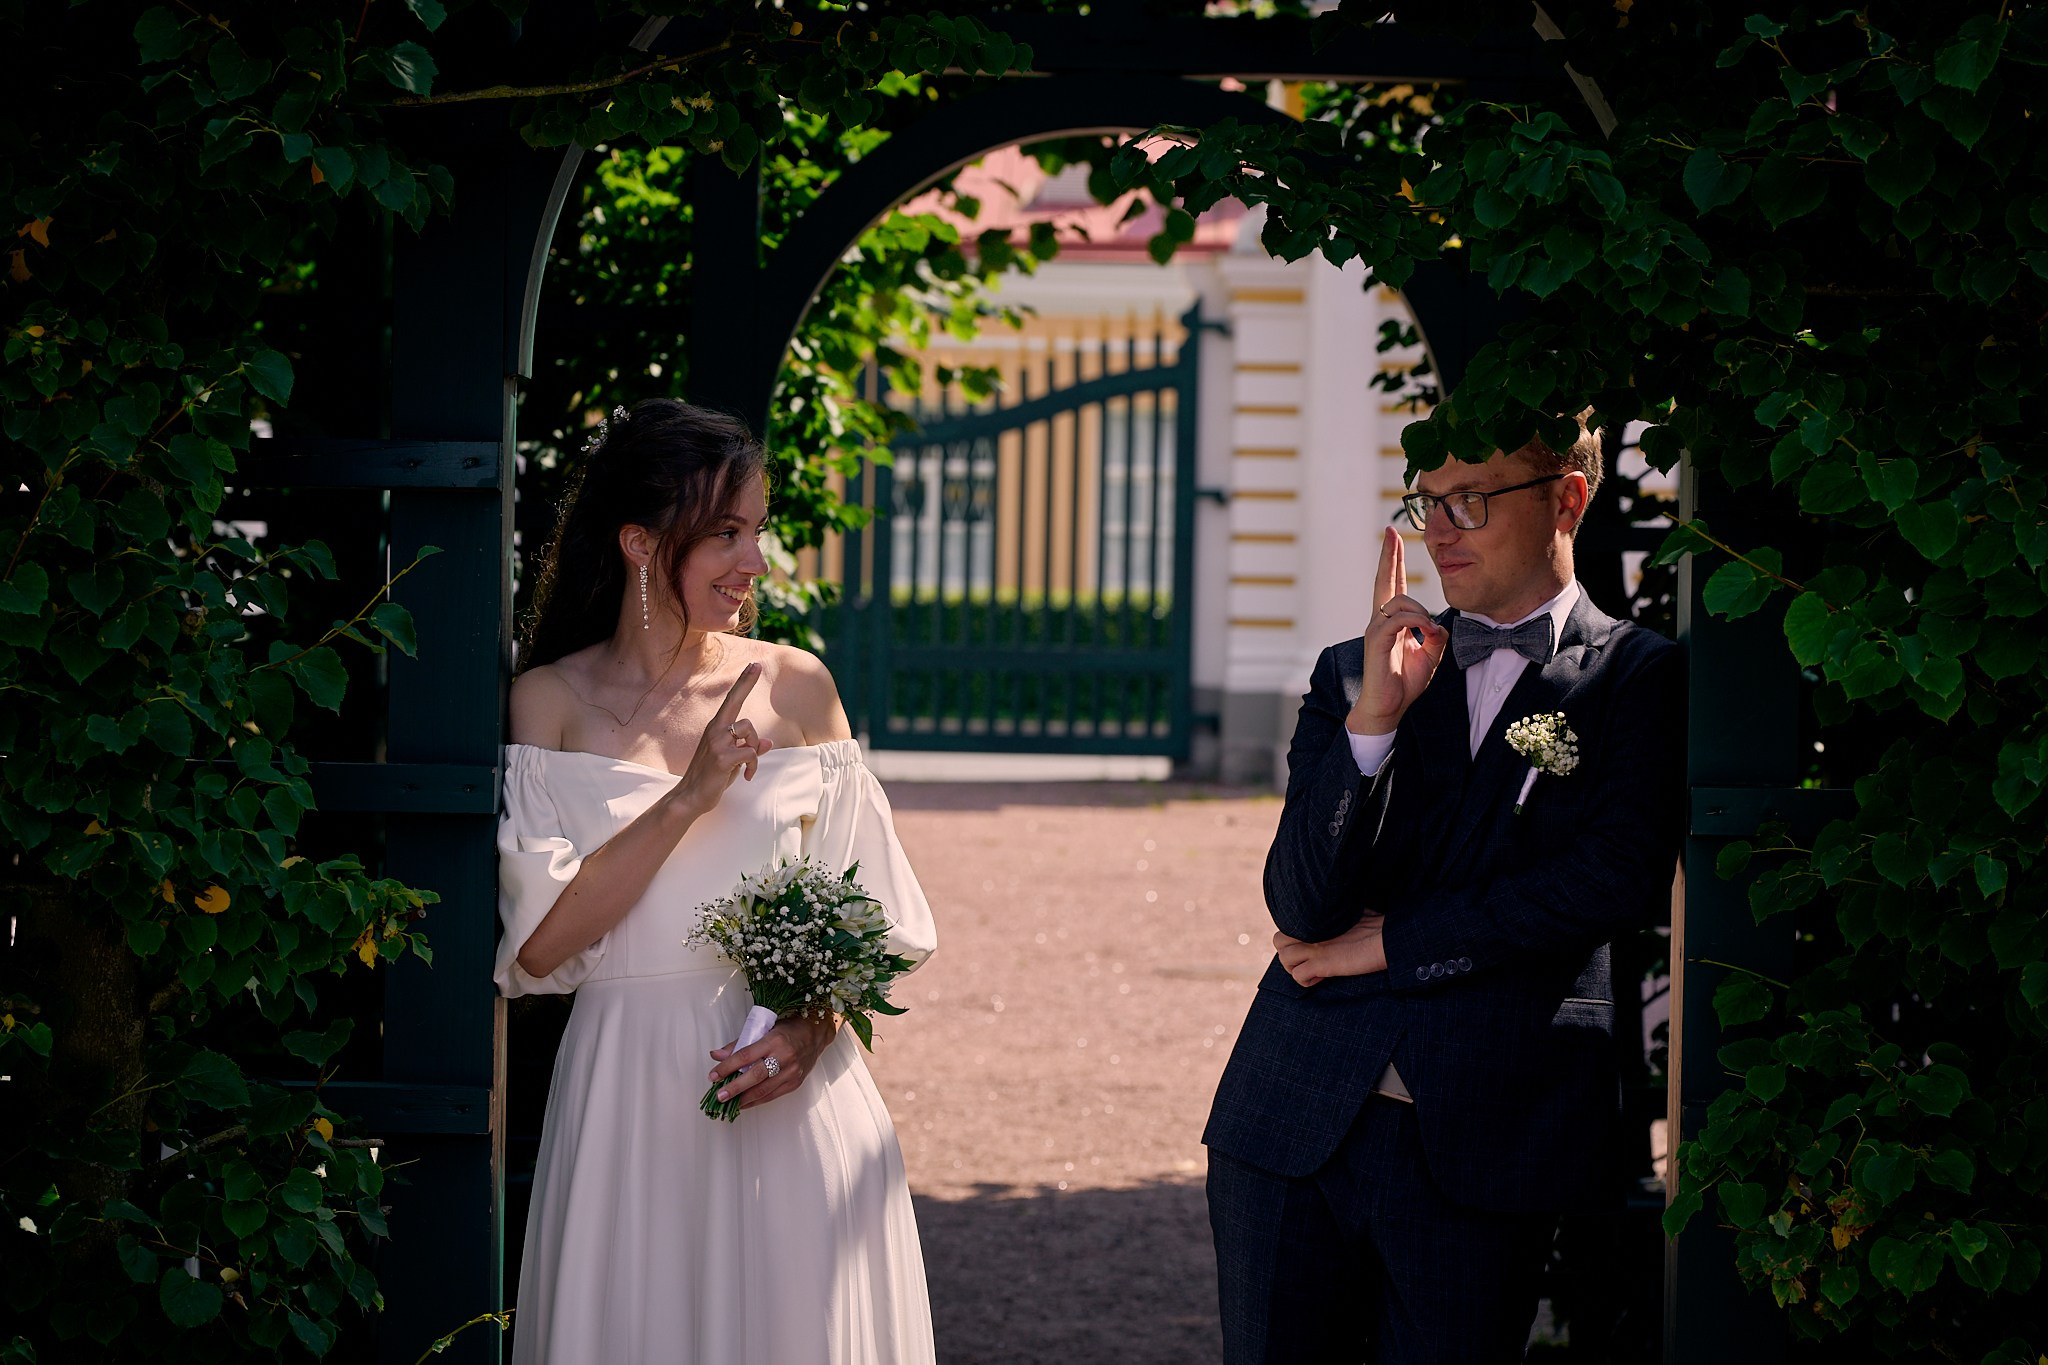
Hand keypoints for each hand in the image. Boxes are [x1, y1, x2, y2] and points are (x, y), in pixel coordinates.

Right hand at [669, 663, 773, 819]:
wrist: (690, 797)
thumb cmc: (712, 778)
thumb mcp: (733, 761)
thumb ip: (749, 749)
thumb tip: (769, 743)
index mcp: (716, 728)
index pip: (731, 700)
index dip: (743, 682)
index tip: (753, 664)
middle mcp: (715, 731)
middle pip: (739, 707)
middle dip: (749, 699)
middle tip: (755, 677)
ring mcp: (717, 743)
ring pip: (750, 733)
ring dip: (754, 751)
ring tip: (747, 767)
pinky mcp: (722, 758)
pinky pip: (751, 753)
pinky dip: (753, 766)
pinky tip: (746, 777)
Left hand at [708, 1013, 838, 1110]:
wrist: (816, 1034)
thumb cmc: (789, 1029)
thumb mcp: (764, 1029)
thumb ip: (739, 1043)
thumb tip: (716, 1056)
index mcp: (774, 1040)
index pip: (746, 1055)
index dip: (727, 1067)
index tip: (713, 1076)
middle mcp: (784, 1056)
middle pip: (755, 1076)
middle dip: (735, 1087)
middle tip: (719, 1096)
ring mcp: (792, 1071)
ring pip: (764, 1089)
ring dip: (744, 1098)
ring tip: (729, 1103)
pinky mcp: (795, 1082)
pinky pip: (773, 1095)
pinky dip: (757, 1101)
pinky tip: (745, 1103)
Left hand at [1273, 915, 1386, 986]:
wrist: (1389, 937)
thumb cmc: (1377, 924)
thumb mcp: (1353, 913)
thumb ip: (1337, 915)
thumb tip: (1340, 913)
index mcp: (1317, 918)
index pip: (1287, 925)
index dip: (1295, 939)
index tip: (1311, 947)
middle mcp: (1312, 932)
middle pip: (1279, 940)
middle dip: (1288, 951)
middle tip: (1306, 958)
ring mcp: (1316, 948)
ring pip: (1284, 958)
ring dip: (1295, 967)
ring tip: (1313, 969)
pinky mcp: (1324, 963)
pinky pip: (1299, 976)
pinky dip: (1306, 981)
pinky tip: (1321, 978)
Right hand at [1347, 526, 1447, 737]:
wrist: (1388, 707)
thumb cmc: (1404, 683)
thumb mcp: (1430, 656)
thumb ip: (1435, 635)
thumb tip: (1439, 623)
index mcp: (1392, 622)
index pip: (1392, 585)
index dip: (1394, 561)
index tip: (1394, 538)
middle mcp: (1380, 621)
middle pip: (1384, 580)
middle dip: (1389, 555)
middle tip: (1391, 531)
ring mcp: (1376, 630)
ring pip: (1399, 601)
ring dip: (1420, 611)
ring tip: (1430, 632)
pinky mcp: (1376, 641)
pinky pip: (1397, 620)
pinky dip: (1416, 622)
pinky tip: (1426, 632)